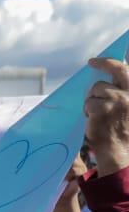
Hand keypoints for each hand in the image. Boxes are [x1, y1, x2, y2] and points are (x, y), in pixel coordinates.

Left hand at [86, 56, 128, 175]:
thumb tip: (107, 76)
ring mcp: (117, 100)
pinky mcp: (102, 108)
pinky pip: (88, 102)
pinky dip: (87, 110)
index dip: (112, 63)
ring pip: (97, 89)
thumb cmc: (124, 130)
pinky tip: (93, 119)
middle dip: (104, 63)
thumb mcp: (128, 108)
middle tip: (92, 62)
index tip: (97, 60)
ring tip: (98, 112)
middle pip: (116, 70)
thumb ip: (122, 92)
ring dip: (93, 99)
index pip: (127, 70)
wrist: (120, 150)